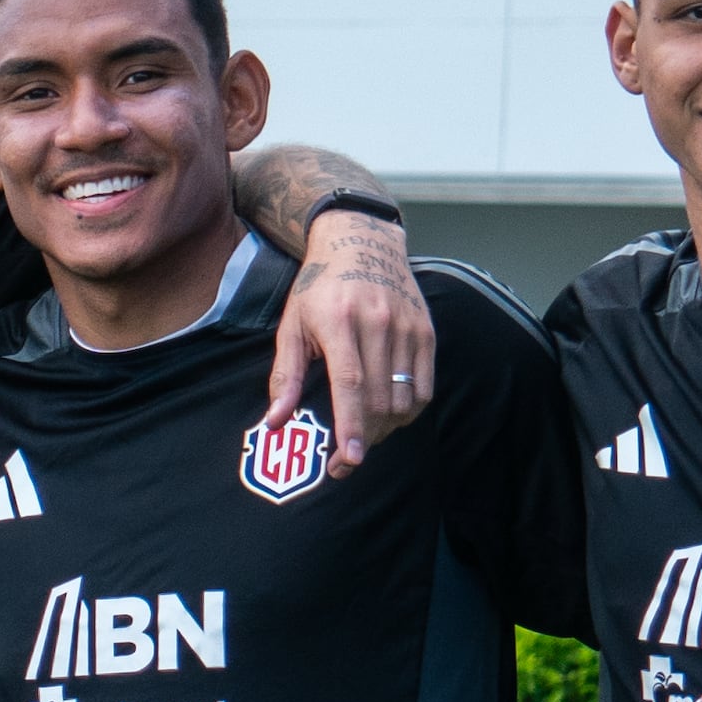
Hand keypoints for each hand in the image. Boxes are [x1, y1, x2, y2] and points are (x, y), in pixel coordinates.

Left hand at [275, 213, 432, 465]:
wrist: (361, 241)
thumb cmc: (318, 287)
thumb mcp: (291, 325)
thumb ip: (286, 376)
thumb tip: (275, 422)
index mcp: (338, 322)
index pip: (350, 384)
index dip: (351, 425)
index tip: (350, 460)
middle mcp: (377, 323)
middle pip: (379, 399)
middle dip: (363, 439)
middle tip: (344, 460)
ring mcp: (406, 326)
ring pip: (404, 398)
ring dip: (385, 429)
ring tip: (364, 434)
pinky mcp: (426, 330)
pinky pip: (424, 387)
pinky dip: (408, 410)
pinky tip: (388, 414)